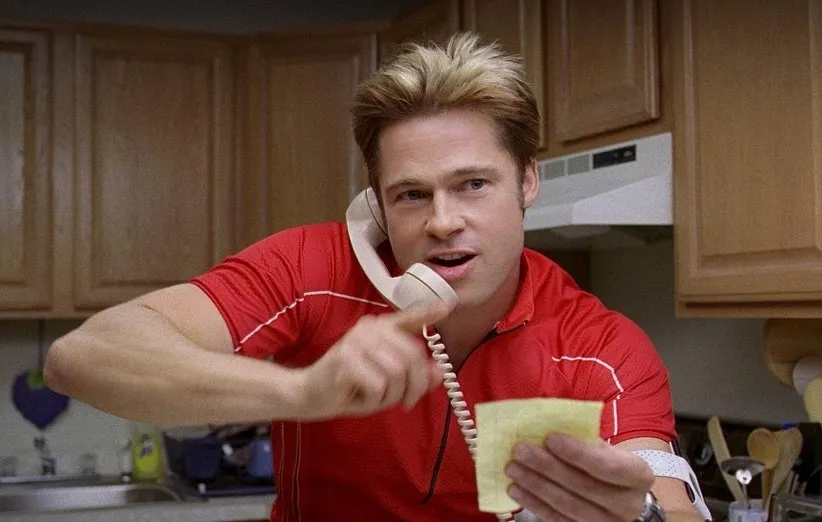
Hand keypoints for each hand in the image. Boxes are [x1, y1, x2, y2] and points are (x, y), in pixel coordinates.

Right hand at [295, 301, 452, 419]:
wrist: (310, 394)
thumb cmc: (351, 386)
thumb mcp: (388, 382)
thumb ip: (413, 374)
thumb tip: (440, 371)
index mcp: (381, 328)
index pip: (409, 317)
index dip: (428, 312)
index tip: (447, 307)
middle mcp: (370, 328)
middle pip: (413, 357)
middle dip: (415, 387)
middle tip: (406, 402)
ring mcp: (356, 341)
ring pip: (397, 373)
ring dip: (392, 396)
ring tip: (377, 397)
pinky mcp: (345, 358)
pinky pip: (378, 385)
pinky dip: (374, 400)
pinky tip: (361, 397)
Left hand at [505, 433, 653, 521]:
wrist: (621, 495)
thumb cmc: (608, 463)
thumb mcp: (606, 449)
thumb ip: (584, 439)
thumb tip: (545, 426)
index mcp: (638, 476)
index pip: (607, 466)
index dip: (577, 453)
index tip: (550, 437)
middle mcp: (628, 504)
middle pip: (583, 486)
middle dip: (547, 467)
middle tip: (520, 450)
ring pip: (567, 505)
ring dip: (535, 485)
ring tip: (513, 468)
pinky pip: (557, 519)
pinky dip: (534, 504)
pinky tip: (517, 489)